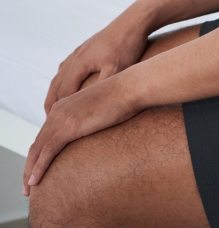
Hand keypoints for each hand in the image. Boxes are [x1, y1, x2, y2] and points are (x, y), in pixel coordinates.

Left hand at [24, 76, 141, 194]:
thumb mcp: (103, 110)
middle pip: (37, 144)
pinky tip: (35, 181)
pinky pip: (47, 151)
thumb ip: (93, 120)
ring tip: (29, 189)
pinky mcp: (68, 127)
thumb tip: (98, 133)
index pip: (45, 135)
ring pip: (37, 150)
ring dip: (30, 171)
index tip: (38, 170)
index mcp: (64, 107)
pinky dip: (39, 167)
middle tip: (29, 185)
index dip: (39, 155)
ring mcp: (61, 119)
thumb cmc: (126, 98)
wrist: (132, 88)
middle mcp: (58, 111)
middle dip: (30, 165)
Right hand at [43, 6, 152, 114]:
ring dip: (55, 92)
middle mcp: (74, 58)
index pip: (63, 93)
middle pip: (56, 85)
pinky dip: (63, 80)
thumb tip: (87, 103)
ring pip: (60, 75)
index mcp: (79, 65)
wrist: (134, 21)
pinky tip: (68, 83)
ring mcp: (79, 52)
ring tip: (54, 107)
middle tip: (47, 121)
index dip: (57, 110)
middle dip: (51, 103)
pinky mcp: (87, 48)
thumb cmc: (127, 45)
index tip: (54, 126)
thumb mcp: (117, 68)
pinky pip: (68, 67)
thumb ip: (101, 85)